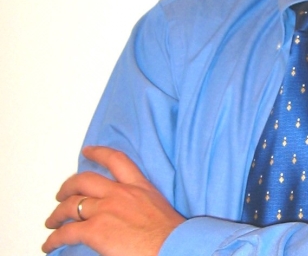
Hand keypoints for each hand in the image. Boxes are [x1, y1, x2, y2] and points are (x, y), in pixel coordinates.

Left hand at [43, 146, 183, 255]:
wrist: (170, 245)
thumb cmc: (169, 232)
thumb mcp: (157, 205)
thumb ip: (139, 201)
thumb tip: (127, 212)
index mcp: (138, 186)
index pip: (116, 160)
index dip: (99, 153)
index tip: (87, 150)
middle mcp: (119, 193)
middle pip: (85, 180)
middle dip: (68, 186)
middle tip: (61, 194)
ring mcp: (106, 210)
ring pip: (71, 205)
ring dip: (57, 214)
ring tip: (51, 221)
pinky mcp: (95, 230)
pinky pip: (66, 233)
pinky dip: (54, 239)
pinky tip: (49, 244)